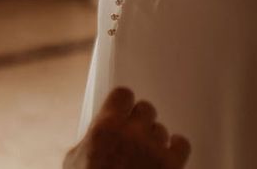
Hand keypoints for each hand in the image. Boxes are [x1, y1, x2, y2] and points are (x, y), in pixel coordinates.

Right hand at [63, 88, 189, 168]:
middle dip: (140, 122)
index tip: (123, 111)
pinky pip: (182, 144)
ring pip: (161, 129)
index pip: (123, 95)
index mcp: (105, 128)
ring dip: (154, 140)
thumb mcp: (74, 161)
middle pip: (146, 109)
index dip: (123, 104)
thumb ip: (89, 140)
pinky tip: (169, 155)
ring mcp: (153, 150)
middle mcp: (131, 133)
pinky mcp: (171, 166)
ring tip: (147, 155)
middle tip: (134, 136)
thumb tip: (96, 134)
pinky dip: (176, 148)